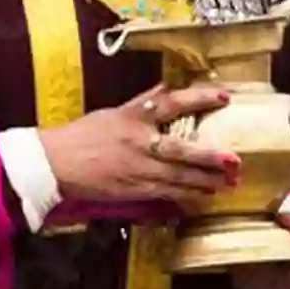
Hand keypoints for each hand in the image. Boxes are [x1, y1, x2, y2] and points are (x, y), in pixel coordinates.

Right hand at [39, 82, 239, 203]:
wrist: (55, 163)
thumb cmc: (82, 135)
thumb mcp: (113, 112)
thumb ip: (142, 105)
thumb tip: (166, 91)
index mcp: (133, 116)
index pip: (171, 102)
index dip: (199, 99)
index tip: (224, 97)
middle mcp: (138, 142)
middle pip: (181, 150)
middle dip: (209, 158)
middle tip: (234, 161)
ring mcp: (136, 169)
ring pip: (178, 177)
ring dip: (204, 182)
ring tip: (227, 184)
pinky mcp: (132, 190)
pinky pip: (165, 193)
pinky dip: (185, 196)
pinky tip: (201, 197)